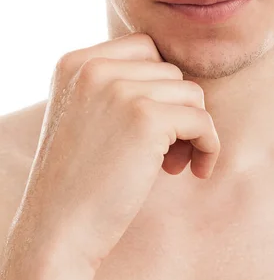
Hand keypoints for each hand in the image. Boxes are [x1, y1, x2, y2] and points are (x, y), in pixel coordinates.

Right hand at [12, 33, 219, 273]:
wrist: (58, 231)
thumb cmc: (78, 180)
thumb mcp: (85, 115)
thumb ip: (119, 87)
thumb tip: (183, 83)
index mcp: (76, 63)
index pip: (145, 48)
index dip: (160, 87)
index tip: (156, 124)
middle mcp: (94, 67)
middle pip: (170, 71)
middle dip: (176, 110)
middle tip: (167, 153)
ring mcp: (119, 89)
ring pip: (190, 93)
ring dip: (192, 129)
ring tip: (172, 164)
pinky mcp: (145, 118)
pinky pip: (202, 120)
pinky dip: (209, 146)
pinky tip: (196, 171)